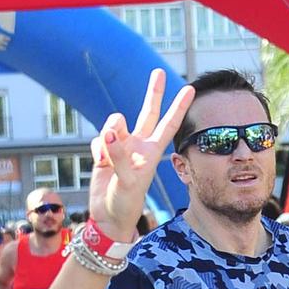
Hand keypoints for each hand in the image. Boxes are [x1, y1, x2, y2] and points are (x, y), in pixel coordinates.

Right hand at [88, 69, 193, 243]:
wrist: (108, 216)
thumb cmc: (125, 202)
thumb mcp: (128, 181)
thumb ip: (120, 155)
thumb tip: (111, 132)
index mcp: (151, 151)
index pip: (168, 124)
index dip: (178, 107)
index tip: (191, 89)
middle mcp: (139, 145)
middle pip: (147, 112)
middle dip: (153, 93)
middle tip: (160, 72)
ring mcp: (121, 147)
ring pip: (114, 124)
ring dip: (109, 134)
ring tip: (108, 157)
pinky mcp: (104, 151)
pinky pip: (98, 140)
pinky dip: (97, 151)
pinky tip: (101, 165)